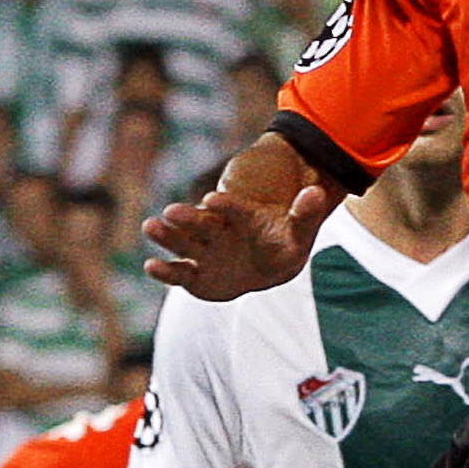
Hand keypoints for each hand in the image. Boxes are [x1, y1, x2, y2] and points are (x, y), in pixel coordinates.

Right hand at [143, 183, 334, 300]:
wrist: (271, 263)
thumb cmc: (284, 241)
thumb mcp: (299, 229)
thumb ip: (305, 213)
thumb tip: (318, 192)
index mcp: (243, 216)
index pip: (233, 208)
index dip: (225, 204)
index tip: (214, 199)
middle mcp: (218, 230)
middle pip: (200, 222)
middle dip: (186, 217)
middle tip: (170, 212)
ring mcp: (205, 251)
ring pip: (183, 243)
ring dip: (167, 236)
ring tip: (150, 226)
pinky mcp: (196, 274)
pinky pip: (179, 272)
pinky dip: (165, 270)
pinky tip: (150, 266)